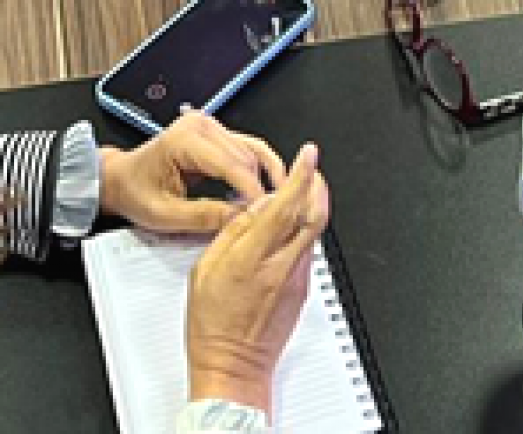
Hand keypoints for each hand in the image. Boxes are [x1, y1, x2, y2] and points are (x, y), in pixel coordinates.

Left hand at [105, 109, 287, 236]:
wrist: (121, 179)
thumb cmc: (136, 194)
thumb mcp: (165, 214)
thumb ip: (204, 216)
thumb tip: (242, 218)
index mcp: (184, 141)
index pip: (230, 165)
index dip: (251, 190)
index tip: (267, 213)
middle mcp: (200, 125)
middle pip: (244, 157)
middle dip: (260, 186)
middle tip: (273, 215)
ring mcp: (209, 126)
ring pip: (251, 151)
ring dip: (265, 176)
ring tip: (278, 203)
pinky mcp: (215, 133)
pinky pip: (246, 148)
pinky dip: (261, 166)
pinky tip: (273, 184)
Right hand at [184, 145, 328, 413]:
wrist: (233, 368)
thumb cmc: (212, 327)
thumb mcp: (205, 271)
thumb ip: (230, 232)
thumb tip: (251, 207)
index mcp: (252, 258)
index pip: (285, 206)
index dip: (301, 175)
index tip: (308, 155)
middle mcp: (281, 267)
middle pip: (315, 216)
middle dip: (317, 185)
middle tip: (311, 168)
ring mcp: (296, 280)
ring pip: (313, 232)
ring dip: (311, 207)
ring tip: (296, 194)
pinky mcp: (302, 292)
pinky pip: (307, 251)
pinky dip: (303, 231)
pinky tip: (288, 230)